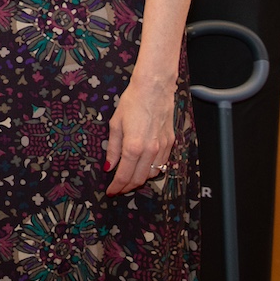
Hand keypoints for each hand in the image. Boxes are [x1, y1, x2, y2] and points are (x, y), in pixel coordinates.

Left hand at [104, 76, 177, 194]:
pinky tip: (145, 167)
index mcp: (133, 147)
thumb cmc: (132, 102)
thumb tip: (108, 166)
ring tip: (129, 178)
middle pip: (139, 179)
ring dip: (141, 179)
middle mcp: (150, 151)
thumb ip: (112, 148)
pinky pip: (162, 164)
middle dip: (127, 187)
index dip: (116, 187)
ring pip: (153, 174)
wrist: (154, 88)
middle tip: (118, 188)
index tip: (110, 191)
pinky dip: (153, 170)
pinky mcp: (170, 142)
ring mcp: (162, 147)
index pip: (124, 175)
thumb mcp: (115, 124)